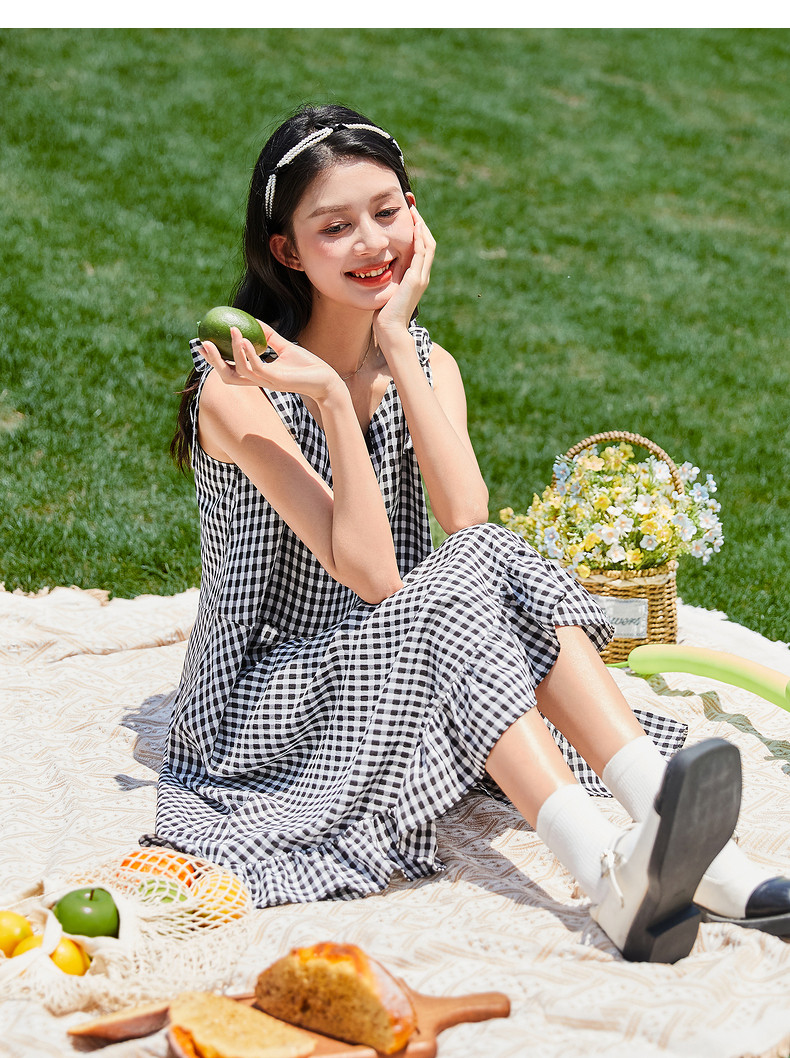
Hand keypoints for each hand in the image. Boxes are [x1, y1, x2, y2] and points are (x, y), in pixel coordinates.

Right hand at [198, 322, 342, 400]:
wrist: (326, 380)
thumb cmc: (307, 366)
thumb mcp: (285, 347)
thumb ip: (269, 336)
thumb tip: (254, 320)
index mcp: (258, 375)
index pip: (230, 369)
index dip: (215, 359)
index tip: (203, 343)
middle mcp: (258, 380)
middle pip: (227, 375)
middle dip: (213, 361)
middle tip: (204, 343)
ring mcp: (266, 382)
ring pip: (240, 371)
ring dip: (234, 350)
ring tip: (233, 330)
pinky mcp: (276, 381)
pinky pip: (257, 368)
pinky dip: (249, 354)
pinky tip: (246, 340)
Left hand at [374, 202, 435, 344]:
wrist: (390, 330)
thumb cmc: (384, 315)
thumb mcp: (386, 290)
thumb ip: (386, 278)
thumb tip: (375, 268)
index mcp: (416, 277)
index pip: (420, 248)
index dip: (416, 230)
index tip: (408, 215)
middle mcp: (422, 275)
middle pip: (427, 242)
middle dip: (420, 222)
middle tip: (411, 205)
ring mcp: (421, 277)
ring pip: (427, 244)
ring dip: (421, 225)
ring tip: (413, 210)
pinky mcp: (415, 279)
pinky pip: (421, 253)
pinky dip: (419, 238)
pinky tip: (413, 225)